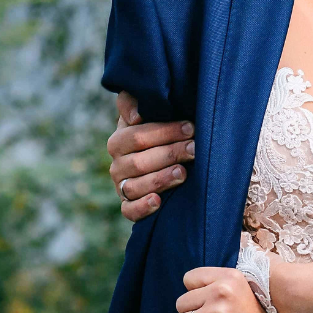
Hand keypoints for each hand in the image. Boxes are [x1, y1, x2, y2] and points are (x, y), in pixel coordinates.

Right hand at [107, 92, 194, 220]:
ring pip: (137, 186)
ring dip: (161, 179)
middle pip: (140, 162)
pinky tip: (158, 202)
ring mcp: (122, 187)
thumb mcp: (148, 111)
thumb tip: (136, 115)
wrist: (160, 156)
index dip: (165, 132)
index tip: (190, 127)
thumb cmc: (158, 130)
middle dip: (170, 154)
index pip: (138, 137)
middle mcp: (117, 165)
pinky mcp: (128, 206)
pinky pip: (130, 211)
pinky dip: (142, 208)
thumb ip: (134, 102)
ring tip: (183, 173)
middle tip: (194, 149)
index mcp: (119, 141)